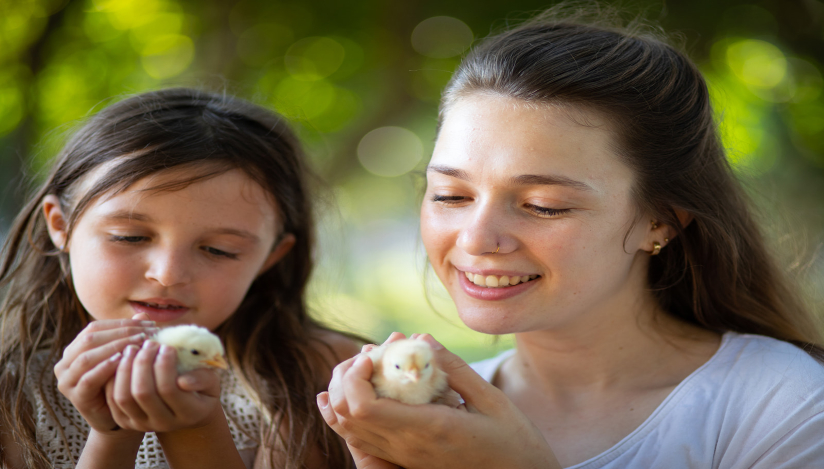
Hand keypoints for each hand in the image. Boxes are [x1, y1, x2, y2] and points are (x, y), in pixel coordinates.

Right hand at [54, 318, 156, 433]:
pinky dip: (104, 368)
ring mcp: (67, 380)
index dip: (122, 323)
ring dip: (115, 347)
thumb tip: (143, 315)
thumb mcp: (126, 356)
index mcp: (76, 348)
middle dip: (121, 333)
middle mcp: (66, 362)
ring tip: (138, 343)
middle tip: (147, 333)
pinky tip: (121, 361)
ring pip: (87, 357)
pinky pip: (87, 379)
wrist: (118, 417)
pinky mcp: (75, 396)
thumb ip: (131, 336)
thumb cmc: (122, 382)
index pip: (95, 327)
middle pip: (90, 339)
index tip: (150, 324)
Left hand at [105, 341, 222, 432]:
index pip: (169, 389)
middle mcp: (164, 423)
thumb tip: (183, 381)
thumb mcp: (211, 381)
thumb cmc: (201, 388)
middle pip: (143, 393)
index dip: (164, 364)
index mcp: (189, 413)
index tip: (166, 346)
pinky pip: (112, 400)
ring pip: (124, 397)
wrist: (186, 409)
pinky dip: (113, 377)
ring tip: (133, 348)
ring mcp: (142, 424)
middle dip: (143, 363)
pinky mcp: (125, 421)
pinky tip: (122, 360)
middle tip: (148, 343)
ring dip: (125, 368)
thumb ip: (203, 378)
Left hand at [318, 334, 560, 468]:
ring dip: (344, 393)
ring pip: (347, 428)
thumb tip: (422, 338)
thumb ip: (454, 368)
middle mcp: (407, 447)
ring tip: (363, 368)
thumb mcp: (491, 399)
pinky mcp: (404, 460)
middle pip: (346, 415)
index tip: (372, 354)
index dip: (355, 377)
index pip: (365, 408)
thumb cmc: (514, 441)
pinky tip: (354, 390)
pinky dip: (347, 412)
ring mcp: (403, 457)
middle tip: (367, 355)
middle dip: (345, 378)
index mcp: (427, 429)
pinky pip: (360, 439)